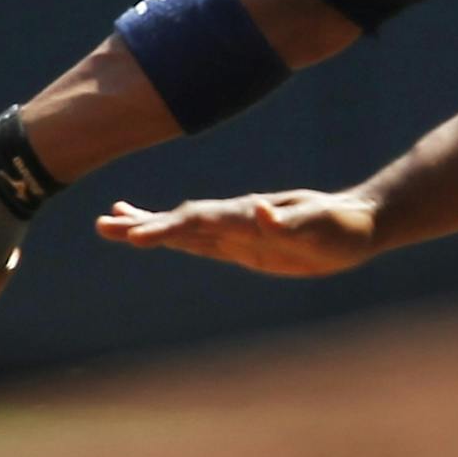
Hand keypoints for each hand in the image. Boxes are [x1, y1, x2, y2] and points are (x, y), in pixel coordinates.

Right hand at [94, 189, 378, 276]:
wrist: (357, 222)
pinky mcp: (240, 245)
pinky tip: (151, 231)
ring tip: (109, 223)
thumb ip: (289, 220)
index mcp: (247, 215)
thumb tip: (261, 211)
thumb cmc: (341, 225)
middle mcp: (235, 219)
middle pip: (180, 221)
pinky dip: (172, 235)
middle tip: (101, 226)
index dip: (165, 226)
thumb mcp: (319, 224)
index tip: (134, 233)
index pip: (198, 220)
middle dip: (142, 224)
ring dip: (147, 226)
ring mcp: (235, 231)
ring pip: (182, 229)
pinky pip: (198, 241)